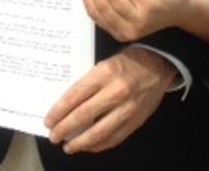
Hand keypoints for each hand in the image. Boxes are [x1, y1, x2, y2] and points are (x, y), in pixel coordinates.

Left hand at [44, 46, 174, 153]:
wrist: (159, 65)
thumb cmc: (128, 61)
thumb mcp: (104, 63)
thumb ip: (88, 82)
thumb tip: (67, 104)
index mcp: (104, 72)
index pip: (75, 96)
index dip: (59, 111)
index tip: (48, 120)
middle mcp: (115, 91)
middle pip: (83, 116)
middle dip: (65, 129)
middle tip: (53, 136)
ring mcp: (127, 108)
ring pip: (99, 132)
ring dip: (80, 142)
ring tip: (68, 146)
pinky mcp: (136, 120)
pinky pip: (114, 138)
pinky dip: (99, 145)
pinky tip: (88, 146)